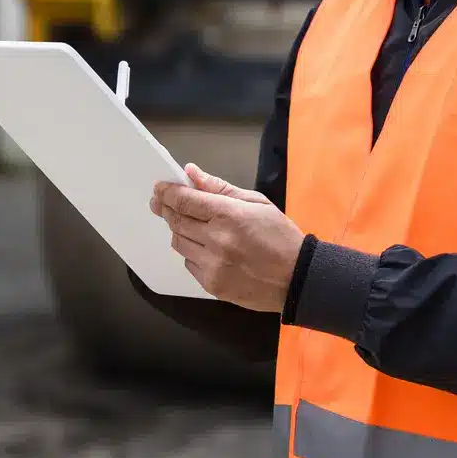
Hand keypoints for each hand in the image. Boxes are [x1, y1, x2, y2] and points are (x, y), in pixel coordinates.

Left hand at [151, 164, 303, 311]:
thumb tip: (191, 173)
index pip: (185, 200)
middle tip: (161, 202)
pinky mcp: (211, 284)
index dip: (168, 192)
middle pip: (176, 221)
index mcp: (229, 215)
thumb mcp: (257, 203)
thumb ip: (220, 188)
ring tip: (189, 224)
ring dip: (179, 230)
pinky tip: (206, 248)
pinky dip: (192, 252)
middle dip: (167, 209)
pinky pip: (189, 263)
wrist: (296, 279)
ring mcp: (212, 265)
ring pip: (178, 242)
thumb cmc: (281, 237)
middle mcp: (216, 241)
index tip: (160, 188)